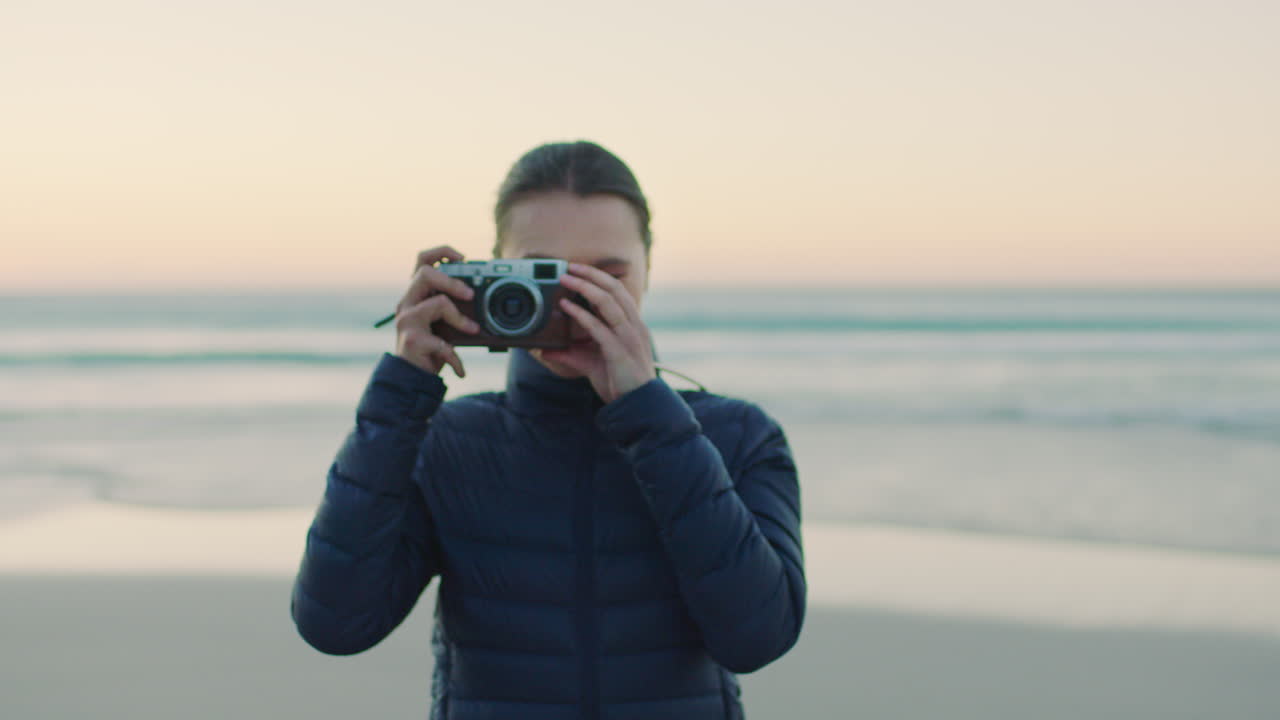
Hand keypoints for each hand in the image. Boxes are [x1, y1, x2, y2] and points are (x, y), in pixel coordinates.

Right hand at [392, 246, 480, 376]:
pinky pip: (443, 342)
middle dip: (453, 281)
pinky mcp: (412, 340)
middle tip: (471, 294)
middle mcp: (407, 303)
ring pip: (438, 303)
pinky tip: (460, 369)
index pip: (422, 260)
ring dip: (460, 318)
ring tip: (473, 331)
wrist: (411, 378)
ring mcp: (407, 321)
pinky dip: (455, 357)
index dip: (442, 252)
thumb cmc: (430, 348)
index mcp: (416, 295)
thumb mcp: (443, 324)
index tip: (463, 258)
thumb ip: (454, 308)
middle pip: (426, 274)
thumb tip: (482, 297)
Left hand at [538, 262, 656, 403]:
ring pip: (609, 302)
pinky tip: (567, 307)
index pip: (618, 292)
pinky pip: (599, 327)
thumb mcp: (591, 364)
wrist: (638, 406)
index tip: (579, 270)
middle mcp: (633, 326)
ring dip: (585, 287)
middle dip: (591, 274)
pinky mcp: (619, 351)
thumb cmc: (620, 382)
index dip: (599, 278)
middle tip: (570, 265)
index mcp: (631, 325)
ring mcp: (627, 337)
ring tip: (566, 278)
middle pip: (614, 289)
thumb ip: (570, 354)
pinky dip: (581, 315)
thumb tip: (545, 351)